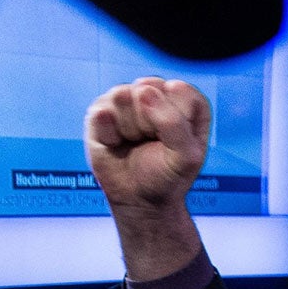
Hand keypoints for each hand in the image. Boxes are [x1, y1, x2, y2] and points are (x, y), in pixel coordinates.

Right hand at [84, 78, 209, 280]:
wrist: (139, 198)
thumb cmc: (168, 175)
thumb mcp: (187, 157)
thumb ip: (175, 123)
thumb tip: (143, 92)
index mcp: (185, 100)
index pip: (180, 90)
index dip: (177, 119)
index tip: (176, 141)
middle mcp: (155, 91)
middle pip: (148, 90)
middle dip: (152, 124)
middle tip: (153, 143)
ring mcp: (126, 97)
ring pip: (122, 96)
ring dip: (130, 129)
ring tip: (135, 142)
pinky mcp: (100, 108)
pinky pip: (101, 113)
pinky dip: (110, 136)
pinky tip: (116, 143)